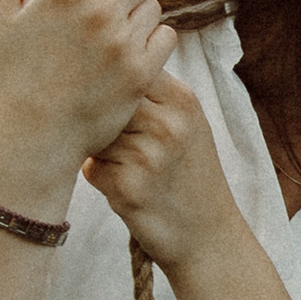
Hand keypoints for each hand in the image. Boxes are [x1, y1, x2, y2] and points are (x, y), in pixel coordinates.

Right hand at [0, 0, 175, 212]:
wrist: (34, 137)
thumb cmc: (12, 74)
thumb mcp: (1, 14)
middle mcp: (101, 10)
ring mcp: (125, 43)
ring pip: (155, 4)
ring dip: (138, 12)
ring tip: (110, 34)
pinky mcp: (142, 72)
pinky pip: (166, 37)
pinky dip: (151, 41)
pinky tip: (126, 53)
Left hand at [82, 74, 247, 279]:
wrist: (209, 237)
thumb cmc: (190, 176)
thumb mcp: (186, 123)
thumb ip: (151, 92)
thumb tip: (96, 63)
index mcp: (182, 99)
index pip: (126, 68)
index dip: (111, 84)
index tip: (112, 103)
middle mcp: (168, 123)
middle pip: (105, 99)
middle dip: (100, 118)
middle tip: (116, 139)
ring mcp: (149, 155)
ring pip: (94, 133)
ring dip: (99, 149)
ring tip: (127, 165)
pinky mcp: (129, 187)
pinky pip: (91, 168)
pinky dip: (101, 178)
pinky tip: (126, 187)